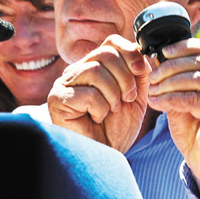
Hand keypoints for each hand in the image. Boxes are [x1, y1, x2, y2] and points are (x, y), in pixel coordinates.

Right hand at [47, 35, 149, 152]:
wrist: (105, 156)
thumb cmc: (115, 129)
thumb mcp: (135, 97)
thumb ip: (139, 74)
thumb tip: (142, 51)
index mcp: (94, 65)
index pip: (110, 41)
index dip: (129, 51)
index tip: (140, 70)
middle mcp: (77, 70)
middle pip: (105, 53)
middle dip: (125, 77)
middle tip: (128, 98)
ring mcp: (64, 83)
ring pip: (96, 71)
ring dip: (113, 94)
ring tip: (111, 110)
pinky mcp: (57, 99)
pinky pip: (88, 93)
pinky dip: (100, 108)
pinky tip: (96, 118)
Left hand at [147, 38, 199, 198]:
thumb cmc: (198, 132)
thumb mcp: (185, 99)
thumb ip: (176, 79)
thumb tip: (157, 57)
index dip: (184, 46)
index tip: (162, 51)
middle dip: (171, 67)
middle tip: (151, 76)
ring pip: (197, 78)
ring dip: (169, 82)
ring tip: (152, 90)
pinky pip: (194, 98)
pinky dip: (171, 98)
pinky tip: (158, 102)